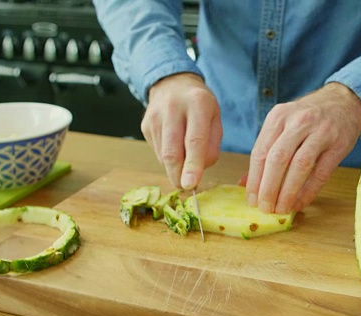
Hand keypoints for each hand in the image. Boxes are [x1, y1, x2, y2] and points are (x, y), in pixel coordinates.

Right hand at [142, 73, 222, 189]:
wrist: (173, 83)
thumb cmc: (200, 105)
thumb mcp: (215, 119)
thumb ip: (212, 145)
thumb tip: (199, 170)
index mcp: (197, 103)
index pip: (194, 141)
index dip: (193, 165)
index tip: (190, 185)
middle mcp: (173, 108)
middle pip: (172, 152)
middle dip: (178, 175)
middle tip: (186, 187)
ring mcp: (155, 117)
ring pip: (163, 155)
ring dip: (175, 167)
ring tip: (185, 156)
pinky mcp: (145, 125)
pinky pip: (157, 151)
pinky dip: (168, 158)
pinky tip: (175, 146)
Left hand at [245, 82, 360, 213]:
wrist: (344, 102)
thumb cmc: (307, 118)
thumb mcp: (283, 125)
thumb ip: (265, 152)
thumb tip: (244, 184)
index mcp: (278, 117)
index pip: (260, 151)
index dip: (254, 179)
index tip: (251, 200)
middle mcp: (298, 122)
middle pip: (278, 159)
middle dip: (269, 188)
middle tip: (265, 208)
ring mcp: (320, 132)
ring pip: (299, 166)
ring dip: (288, 192)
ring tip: (281, 209)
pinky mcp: (338, 145)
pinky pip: (321, 173)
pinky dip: (308, 191)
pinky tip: (300, 203)